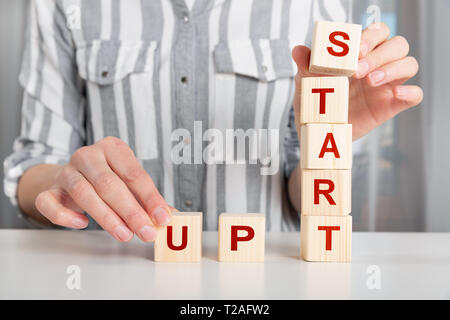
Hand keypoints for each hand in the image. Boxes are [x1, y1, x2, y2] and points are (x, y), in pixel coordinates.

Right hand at [35, 137, 173, 241]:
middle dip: (131, 211)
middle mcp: (87, 155)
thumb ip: (147, 198)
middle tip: (146, 232)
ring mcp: (66, 171)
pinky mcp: (49, 189)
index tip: (162, 218)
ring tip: (125, 234)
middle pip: (109, 184)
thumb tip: (168, 217)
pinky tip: (82, 224)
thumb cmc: (108, 178)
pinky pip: (49, 203)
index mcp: (112, 148)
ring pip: (83, 193)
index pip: (134, 173)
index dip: (150, 197)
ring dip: (106, 217)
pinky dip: (65, 216)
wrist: (72, 175)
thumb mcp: (130, 182)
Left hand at [292, 22, 422, 139]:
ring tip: (370, 81)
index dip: (370, 37)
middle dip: (379, 54)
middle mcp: (378, 65)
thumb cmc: (316, 100)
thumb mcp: (307, 82)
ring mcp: (387, 84)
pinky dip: (410, 92)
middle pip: (397, 45)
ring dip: (393, 69)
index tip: (355, 51)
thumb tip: (298, 50)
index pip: (378, 32)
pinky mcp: (391, 105)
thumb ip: (306, 65)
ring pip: (409, 64)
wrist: (317, 129)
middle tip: (358, 70)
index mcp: (361, 53)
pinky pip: (415, 94)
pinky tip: (396, 94)